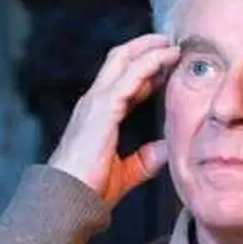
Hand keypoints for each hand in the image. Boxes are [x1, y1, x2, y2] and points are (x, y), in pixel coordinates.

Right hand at [48, 33, 180, 206]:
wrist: (69, 200)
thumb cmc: (89, 190)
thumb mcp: (125, 173)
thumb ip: (144, 160)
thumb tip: (166, 150)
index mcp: (98, 116)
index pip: (122, 81)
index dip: (145, 69)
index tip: (168, 65)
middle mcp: (94, 103)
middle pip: (119, 60)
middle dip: (145, 47)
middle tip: (172, 43)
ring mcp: (96, 103)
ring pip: (123, 61)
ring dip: (150, 49)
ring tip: (173, 44)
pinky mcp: (102, 108)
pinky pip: (129, 76)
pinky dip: (149, 62)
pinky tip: (166, 58)